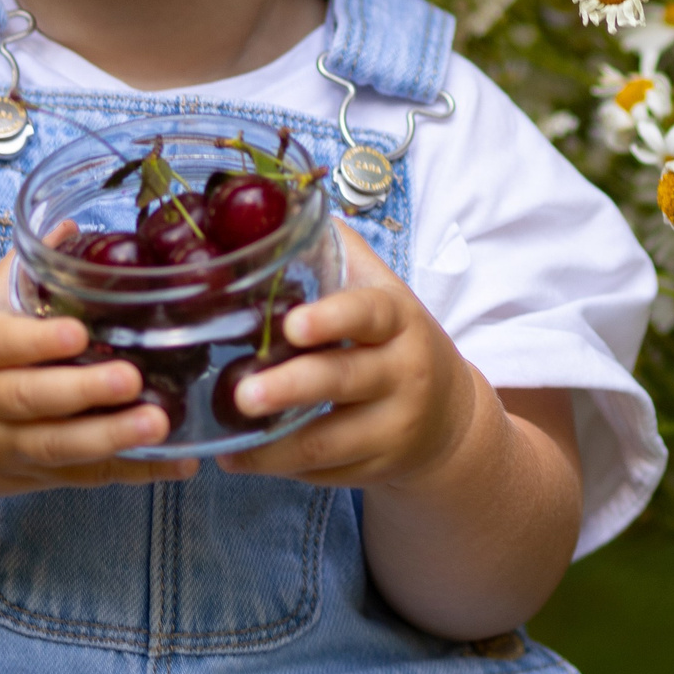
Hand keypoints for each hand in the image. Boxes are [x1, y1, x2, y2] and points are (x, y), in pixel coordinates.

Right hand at [0, 258, 196, 499]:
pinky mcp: (37, 478)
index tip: (77, 332)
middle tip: (131, 378)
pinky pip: (85, 478)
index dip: (37, 341)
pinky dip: (132, 472)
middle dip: (82, 390)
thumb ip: (24, 273)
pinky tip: (176, 463)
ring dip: (110, 437)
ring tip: (158, 422)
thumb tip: (69, 225)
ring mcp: (10, 444)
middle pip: (31, 398)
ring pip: (57, 445)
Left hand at [215, 226, 487, 487]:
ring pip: (329, 442)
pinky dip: (280, 468)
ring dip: (272, 445)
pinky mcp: (377, 469)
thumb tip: (278, 201)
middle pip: (342, 381)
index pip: (368, 313)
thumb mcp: (380, 293)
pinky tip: (240, 458)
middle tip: (240, 395)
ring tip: (225, 440)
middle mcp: (402, 373)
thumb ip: (336, 254)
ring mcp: (393, 427)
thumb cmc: (393, 340)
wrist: (449, 416)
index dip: (332, 318)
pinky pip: (324, 473)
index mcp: (397, 319)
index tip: (292, 324)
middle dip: (289, 388)